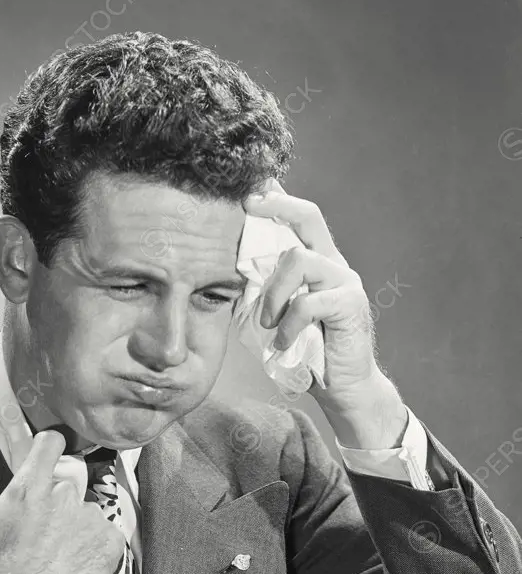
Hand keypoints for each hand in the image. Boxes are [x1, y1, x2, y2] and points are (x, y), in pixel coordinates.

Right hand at [0, 430, 124, 573]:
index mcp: (30, 486)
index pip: (51, 443)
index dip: (49, 447)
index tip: (48, 456)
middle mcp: (65, 495)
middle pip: (67, 485)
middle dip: (57, 502)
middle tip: (45, 531)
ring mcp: (91, 517)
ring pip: (87, 512)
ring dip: (77, 526)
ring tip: (59, 555)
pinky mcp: (110, 541)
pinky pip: (106, 534)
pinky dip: (95, 546)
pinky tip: (77, 564)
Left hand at [244, 180, 407, 447]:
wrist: (343, 388)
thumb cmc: (306, 351)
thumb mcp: (276, 315)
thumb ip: (261, 290)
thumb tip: (225, 270)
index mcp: (316, 262)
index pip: (298, 218)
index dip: (276, 197)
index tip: (248, 185)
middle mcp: (333, 264)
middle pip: (308, 216)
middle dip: (276, 206)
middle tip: (247, 207)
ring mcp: (345, 282)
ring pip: (300, 259)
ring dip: (273, 292)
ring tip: (266, 321)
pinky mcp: (350, 305)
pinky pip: (309, 302)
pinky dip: (288, 325)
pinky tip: (283, 342)